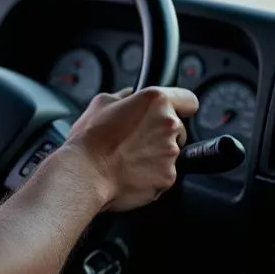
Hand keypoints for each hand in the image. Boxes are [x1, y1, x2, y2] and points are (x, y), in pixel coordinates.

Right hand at [63, 86, 199, 211]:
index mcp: (155, 101)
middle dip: (159, 132)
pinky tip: (130, 171)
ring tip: (128, 156)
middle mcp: (169, 125)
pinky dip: (150, 173)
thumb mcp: (101, 102)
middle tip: (134, 138)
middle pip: (177, 128)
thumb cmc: (90, 138)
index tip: (174, 112)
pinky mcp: (168, 177)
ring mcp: (171, 153)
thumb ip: (125, 96)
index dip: (180, 106)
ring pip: (169, 151)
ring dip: (154, 153)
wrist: (86, 172)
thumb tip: (130, 96)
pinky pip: (163, 173)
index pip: (188, 100)